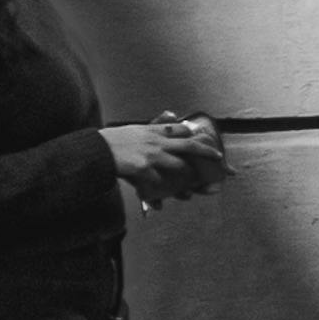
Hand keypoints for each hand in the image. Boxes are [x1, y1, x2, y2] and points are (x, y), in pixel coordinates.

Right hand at [110, 115, 226, 201]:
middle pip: (189, 145)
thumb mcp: (138, 128)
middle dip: (206, 152)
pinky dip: (157, 198)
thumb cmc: (116, 140)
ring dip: (186, 182)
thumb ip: (156, 124)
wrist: (99, 151)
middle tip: (219, 157)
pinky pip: (157, 185)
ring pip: (178, 168)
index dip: (196, 135)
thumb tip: (172, 113)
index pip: (182, 130)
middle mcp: (157, 142)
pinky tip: (159, 206)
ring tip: (192, 193)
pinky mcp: (144, 169)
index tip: (207, 140)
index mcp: (155, 131)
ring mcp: (152, 156)